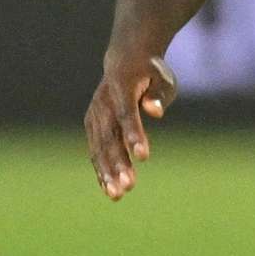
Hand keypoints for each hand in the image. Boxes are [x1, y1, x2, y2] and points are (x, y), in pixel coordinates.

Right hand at [84, 50, 175, 199]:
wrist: (123, 60)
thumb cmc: (151, 71)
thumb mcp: (163, 77)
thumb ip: (159, 94)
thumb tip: (155, 112)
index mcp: (121, 86)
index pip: (126, 113)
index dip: (134, 135)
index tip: (144, 157)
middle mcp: (103, 102)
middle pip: (110, 136)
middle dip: (118, 162)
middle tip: (129, 186)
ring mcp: (94, 114)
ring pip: (99, 147)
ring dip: (107, 172)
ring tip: (118, 195)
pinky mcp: (92, 125)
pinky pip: (95, 150)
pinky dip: (101, 169)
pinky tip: (109, 189)